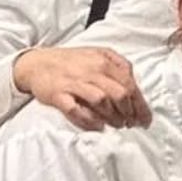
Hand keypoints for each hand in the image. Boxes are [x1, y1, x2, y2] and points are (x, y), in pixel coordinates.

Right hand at [12, 47, 152, 130]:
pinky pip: (76, 110)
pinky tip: (98, 126)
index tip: (145, 119)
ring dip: (113, 117)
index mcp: (104, 61)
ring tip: (117, 125)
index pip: (129, 84)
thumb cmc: (72, 61)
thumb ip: (119, 64)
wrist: (36, 63)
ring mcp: (74, 83)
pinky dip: (90, 120)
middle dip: (129, 112)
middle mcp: (91, 71)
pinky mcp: (58, 95)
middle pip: (119, 94)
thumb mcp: (98, 54)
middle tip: (131, 123)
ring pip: (101, 101)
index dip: (140, 105)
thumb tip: (134, 83)